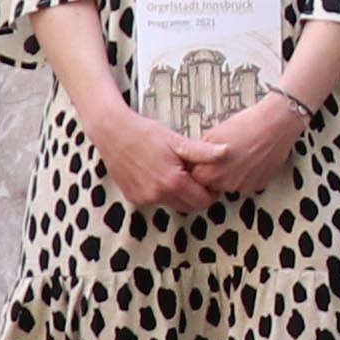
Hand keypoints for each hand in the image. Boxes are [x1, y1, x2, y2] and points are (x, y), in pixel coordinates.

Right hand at [80, 97, 216, 216]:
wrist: (112, 133)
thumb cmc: (146, 133)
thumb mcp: (176, 140)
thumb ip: (202, 151)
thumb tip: (227, 151)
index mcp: (173, 182)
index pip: (204, 201)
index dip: (210, 191)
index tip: (207, 178)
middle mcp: (159, 195)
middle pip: (190, 207)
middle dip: (196, 195)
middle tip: (194, 176)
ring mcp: (145, 199)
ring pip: (173, 205)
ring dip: (179, 194)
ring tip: (176, 172)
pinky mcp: (134, 198)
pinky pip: (156, 202)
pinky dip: (162, 193)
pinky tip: (158, 174)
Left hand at [179, 87, 311, 201]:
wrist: (276, 124)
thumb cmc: (245, 125)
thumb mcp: (213, 134)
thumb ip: (201, 152)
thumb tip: (193, 160)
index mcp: (210, 172)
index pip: (195, 178)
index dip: (199, 167)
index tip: (202, 159)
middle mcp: (226, 184)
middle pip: (212, 183)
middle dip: (214, 172)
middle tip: (222, 155)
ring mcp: (244, 187)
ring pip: (230, 184)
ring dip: (231, 174)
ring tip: (239, 154)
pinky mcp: (259, 185)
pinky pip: (246, 183)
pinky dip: (247, 174)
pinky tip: (251, 158)